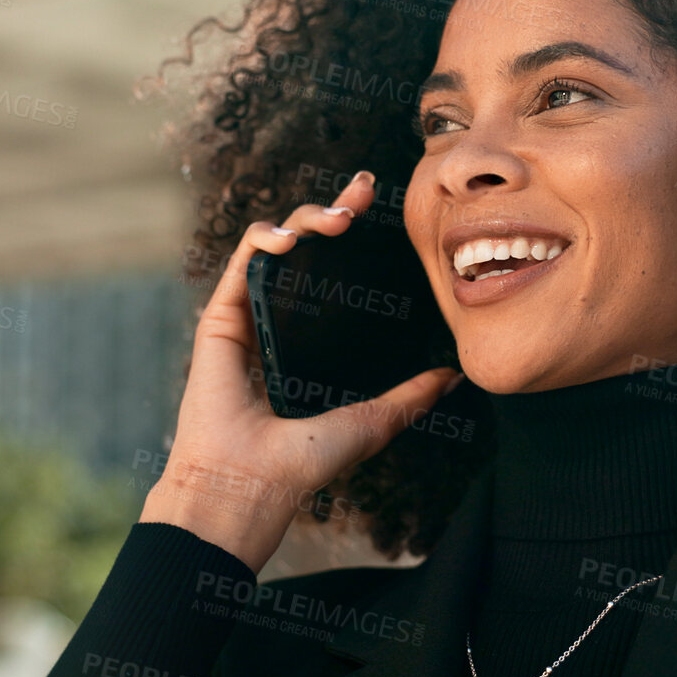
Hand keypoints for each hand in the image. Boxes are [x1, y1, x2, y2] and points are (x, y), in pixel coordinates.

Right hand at [139, 170, 462, 571]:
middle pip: (306, 246)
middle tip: (365, 191)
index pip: (335, 273)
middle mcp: (278, 321)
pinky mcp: (221, 316)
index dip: (354, 235)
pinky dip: (264, 237)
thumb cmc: (302, 465)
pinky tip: (291, 239)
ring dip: (305, 217)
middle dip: (334, 208)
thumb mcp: (372, 423)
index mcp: (311, 341)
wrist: (249, 485)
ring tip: (338, 221)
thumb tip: (454, 377)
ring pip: (274, 242)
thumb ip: (410, 398)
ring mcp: (248, 315)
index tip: (380, 206)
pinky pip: (241, 259)